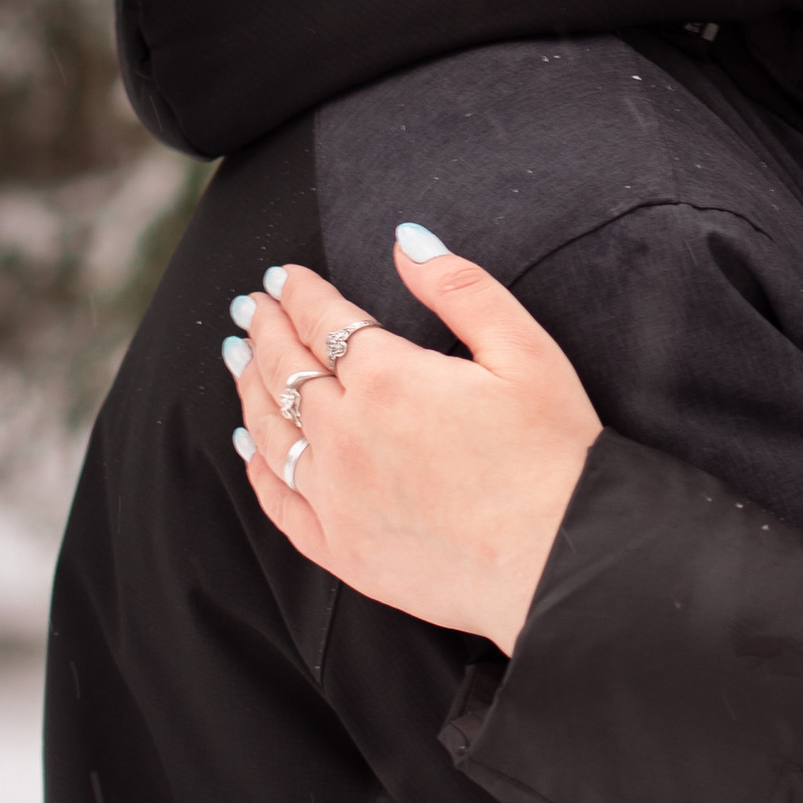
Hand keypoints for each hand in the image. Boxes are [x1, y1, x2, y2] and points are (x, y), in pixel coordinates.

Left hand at [229, 234, 600, 651]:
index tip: (282, 276)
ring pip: (269, 430)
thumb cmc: (553, 456)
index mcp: (388, 379)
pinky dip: (256, 468)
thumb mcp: (525, 351)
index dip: (299, 292)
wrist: (562, 562)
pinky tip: (248, 449)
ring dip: (249, 388)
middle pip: (285, 369)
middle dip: (265, 330)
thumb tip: (407, 241)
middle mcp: (346, 434)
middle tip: (250, 308)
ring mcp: (336, 495)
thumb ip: (461, 290)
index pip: (324, 321)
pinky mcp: (340, 549)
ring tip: (239, 360)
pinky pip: (279, 502)